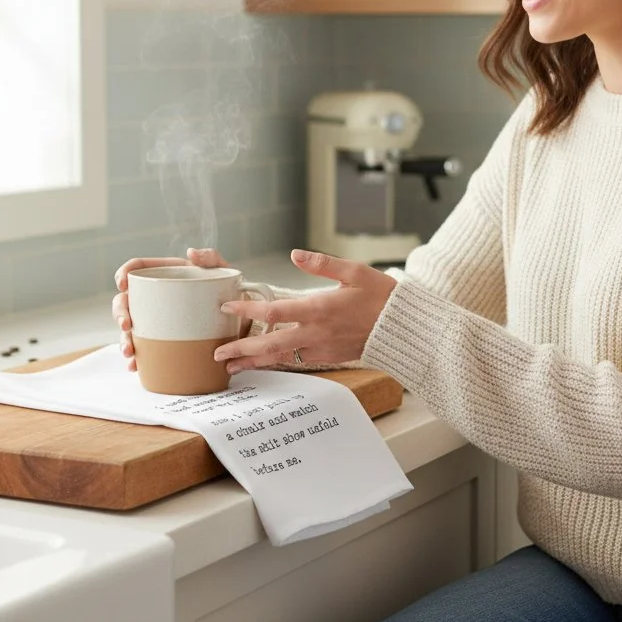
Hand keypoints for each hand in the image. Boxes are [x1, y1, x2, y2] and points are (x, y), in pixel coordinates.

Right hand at [112, 248, 228, 371]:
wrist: (242, 321)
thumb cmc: (230, 292)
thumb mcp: (223, 273)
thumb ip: (211, 258)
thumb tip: (191, 253)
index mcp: (166, 275)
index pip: (137, 269)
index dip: (124, 272)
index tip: (122, 283)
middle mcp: (156, 298)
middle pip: (126, 301)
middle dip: (120, 313)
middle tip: (127, 325)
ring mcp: (157, 320)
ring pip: (130, 328)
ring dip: (125, 339)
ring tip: (130, 352)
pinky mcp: (164, 340)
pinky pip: (144, 349)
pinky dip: (137, 359)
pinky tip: (136, 365)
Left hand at [213, 249, 395, 372]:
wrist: (404, 328)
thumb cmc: (381, 296)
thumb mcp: (354, 271)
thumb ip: (322, 263)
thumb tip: (295, 253)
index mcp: (319, 308)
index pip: (275, 311)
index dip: (248, 309)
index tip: (227, 308)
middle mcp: (316, 332)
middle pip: (270, 344)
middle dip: (242, 350)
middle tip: (217, 354)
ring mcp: (321, 348)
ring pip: (281, 357)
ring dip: (255, 361)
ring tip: (232, 367)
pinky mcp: (328, 357)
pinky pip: (297, 359)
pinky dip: (277, 361)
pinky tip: (264, 361)